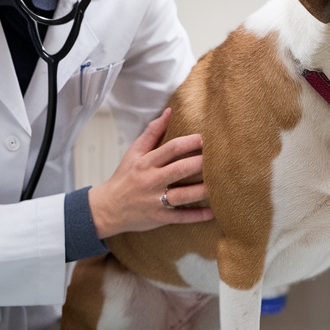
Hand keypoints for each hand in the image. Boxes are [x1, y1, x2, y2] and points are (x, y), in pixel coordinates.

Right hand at [88, 108, 212, 239]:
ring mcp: (155, 200)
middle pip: (180, 169)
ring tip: (221, 184)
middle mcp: (151, 180)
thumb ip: (152, 133)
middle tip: (220, 158)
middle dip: (200, 163)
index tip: (206, 138)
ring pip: (183, 195)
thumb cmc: (125, 177)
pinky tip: (213, 212)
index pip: (171, 149)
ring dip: (202, 190)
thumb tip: (169, 112)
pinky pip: (181, 217)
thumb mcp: (134, 153)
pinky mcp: (159, 217)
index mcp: (146, 163)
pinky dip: (197, 216)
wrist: (108, 208)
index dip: (190, 142)